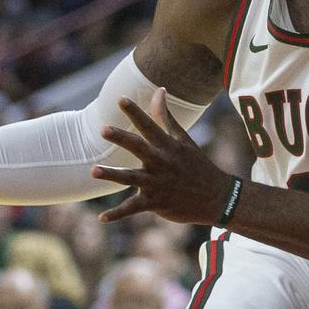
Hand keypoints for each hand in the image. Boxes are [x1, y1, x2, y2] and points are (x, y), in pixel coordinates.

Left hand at [92, 88, 235, 225]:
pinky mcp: (155, 203)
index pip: (150, 126)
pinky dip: (117, 214)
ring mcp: (157, 184)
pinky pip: (133, 209)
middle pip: (138, 148)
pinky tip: (101, 218)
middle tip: (103, 130)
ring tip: (93, 171)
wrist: (216, 197)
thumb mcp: (183, 139)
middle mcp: (161, 163)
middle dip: (121, 139)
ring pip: (131, 178)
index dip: (135, 112)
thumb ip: (166, 116)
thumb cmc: (197, 164)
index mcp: (168, 146)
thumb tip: (159, 90)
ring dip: (112, 175)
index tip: (121, 99)